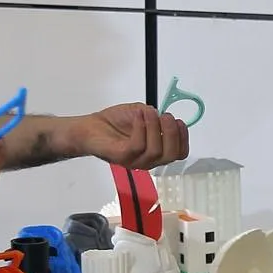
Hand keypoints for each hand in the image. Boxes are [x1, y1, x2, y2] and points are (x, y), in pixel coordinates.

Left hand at [72, 104, 189, 169]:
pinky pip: (137, 145)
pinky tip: (138, 116)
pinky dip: (141, 128)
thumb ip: (155, 116)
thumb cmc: (114, 123)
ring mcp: (134, 161)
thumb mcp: (141, 114)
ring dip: (154, 127)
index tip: (179, 121)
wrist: (89, 128)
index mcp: (155, 152)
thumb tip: (163, 115)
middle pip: (171, 154)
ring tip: (148, 112)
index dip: (183, 138)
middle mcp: (147, 160)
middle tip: (166, 116)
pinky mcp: (121, 157)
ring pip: (155, 151)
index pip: (179, 153)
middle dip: (172, 133)